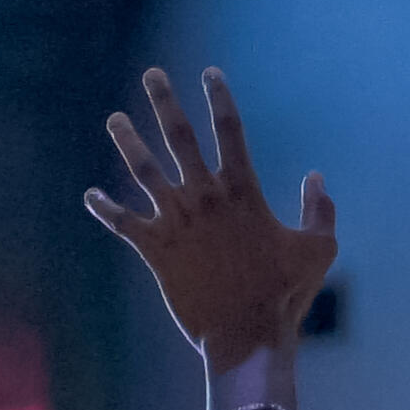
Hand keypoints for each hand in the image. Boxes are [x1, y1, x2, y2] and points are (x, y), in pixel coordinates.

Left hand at [86, 67, 336, 371]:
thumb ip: (320, 210)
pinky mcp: (156, 251)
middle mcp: (205, 198)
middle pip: (180, 136)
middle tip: (151, 74)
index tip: (209, 72)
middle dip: (164, 101)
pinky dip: (105, 208)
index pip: (230, 130)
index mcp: (243, 192)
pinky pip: (122, 223)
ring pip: (144, 170)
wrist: (246, 337)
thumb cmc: (285, 296)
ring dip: (127, 141)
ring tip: (114, 119)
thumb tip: (316, 178)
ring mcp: (177, 222)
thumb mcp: (318, 250)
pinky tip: (89, 195)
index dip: (219, 97)